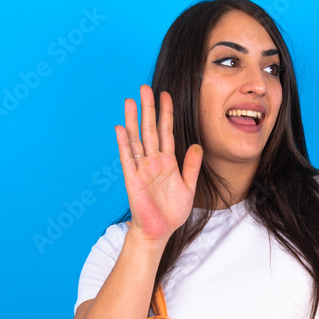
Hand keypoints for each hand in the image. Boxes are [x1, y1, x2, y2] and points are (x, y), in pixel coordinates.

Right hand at [115, 85, 202, 242]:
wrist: (159, 231)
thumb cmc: (171, 211)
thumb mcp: (188, 187)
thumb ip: (191, 166)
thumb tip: (197, 146)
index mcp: (167, 161)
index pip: (166, 132)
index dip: (166, 113)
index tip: (165, 95)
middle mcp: (153, 161)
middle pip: (150, 129)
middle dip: (148, 109)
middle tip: (145, 88)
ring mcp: (141, 168)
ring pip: (136, 139)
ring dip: (132, 120)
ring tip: (129, 101)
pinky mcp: (133, 179)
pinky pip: (127, 158)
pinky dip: (124, 143)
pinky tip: (120, 128)